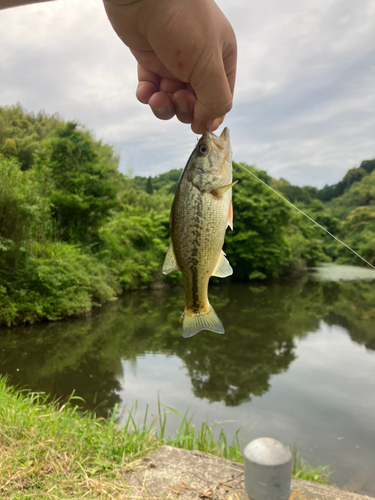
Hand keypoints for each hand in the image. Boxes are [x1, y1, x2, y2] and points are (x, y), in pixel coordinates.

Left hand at [103, 0, 236, 132]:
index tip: (197, 124)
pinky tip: (144, 90)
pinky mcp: (150, 60)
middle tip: (176, 98)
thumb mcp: (207, 65)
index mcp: (221, 59)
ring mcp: (173, 62)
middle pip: (195, 104)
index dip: (209, 115)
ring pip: (172, 101)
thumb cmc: (182, 21)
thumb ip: (215, 99)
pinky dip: (147, 95)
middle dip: (184, 109)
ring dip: (164, 106)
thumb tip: (206, 126)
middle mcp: (199, 62)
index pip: (221, 99)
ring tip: (156, 98)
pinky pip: (151, 90)